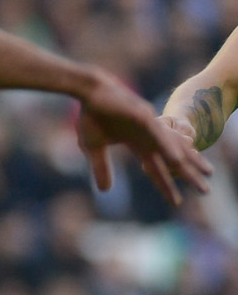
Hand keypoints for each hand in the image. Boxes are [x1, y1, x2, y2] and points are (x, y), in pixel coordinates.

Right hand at [75, 73, 213, 204]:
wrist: (89, 91)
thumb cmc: (92, 116)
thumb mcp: (93, 148)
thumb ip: (101, 168)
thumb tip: (105, 191)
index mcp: (139, 144)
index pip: (156, 169)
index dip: (166, 186)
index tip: (177, 202)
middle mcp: (150, 136)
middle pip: (174, 160)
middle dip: (190, 175)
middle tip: (206, 191)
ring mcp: (149, 126)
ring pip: (173, 146)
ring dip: (190, 161)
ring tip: (206, 173)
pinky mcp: (143, 116)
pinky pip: (158, 134)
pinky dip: (168, 146)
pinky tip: (177, 159)